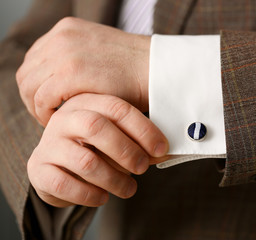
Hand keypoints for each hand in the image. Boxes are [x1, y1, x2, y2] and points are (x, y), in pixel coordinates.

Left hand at [16, 17, 149, 125]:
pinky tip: (59, 121)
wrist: (157, 69)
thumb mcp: (98, 54)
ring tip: (53, 120)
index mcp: (66, 30)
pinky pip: (42, 97)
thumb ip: (74, 60)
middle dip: (32, 98)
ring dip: (37, 107)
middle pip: (26, 73)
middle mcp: (60, 37)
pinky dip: (45, 113)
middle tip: (48, 115)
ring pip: (29, 86)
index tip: (49, 104)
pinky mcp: (71, 72)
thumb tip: (57, 83)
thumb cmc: (133, 70)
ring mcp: (64, 52)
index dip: (36, 85)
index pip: (34, 60)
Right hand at [27, 93, 168, 206]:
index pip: (118, 109)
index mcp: (87, 103)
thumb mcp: (119, 140)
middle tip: (143, 168)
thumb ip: (140, 144)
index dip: (143, 130)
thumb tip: (167, 152)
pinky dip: (90, 195)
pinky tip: (102, 197)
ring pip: (85, 161)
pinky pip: (65, 184)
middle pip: (96, 127)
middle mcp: (64, 118)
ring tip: (128, 188)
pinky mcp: (38, 169)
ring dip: (114, 179)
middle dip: (127, 151)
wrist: (59, 166)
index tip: (161, 149)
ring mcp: (48, 143)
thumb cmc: (96, 149)